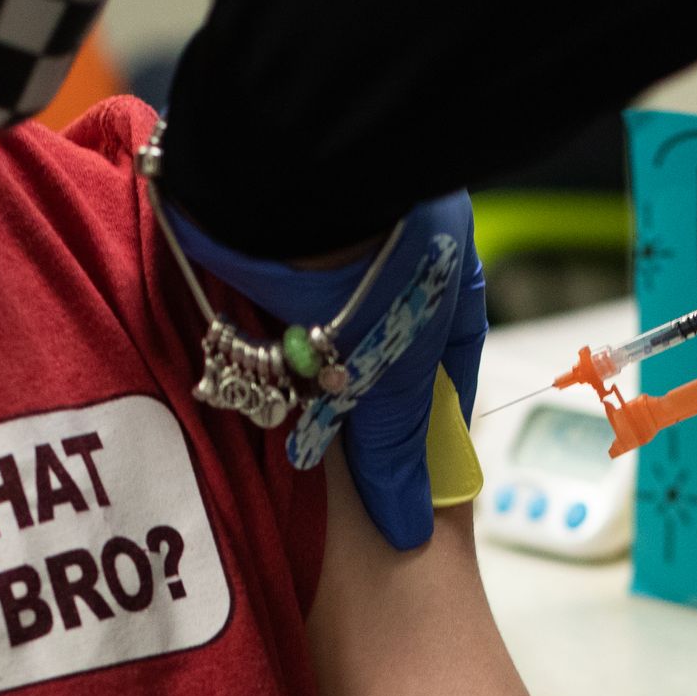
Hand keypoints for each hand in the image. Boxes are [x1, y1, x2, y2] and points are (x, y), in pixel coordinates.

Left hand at [166, 192, 487, 549]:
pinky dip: (259, 331)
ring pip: (317, 318)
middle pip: (379, 339)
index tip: (412, 460)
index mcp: (451, 264)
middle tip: (332, 447)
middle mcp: (394, 245)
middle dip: (356, 391)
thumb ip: (396, 446)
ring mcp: (330, 232)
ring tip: (280, 415)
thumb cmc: (376, 262)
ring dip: (298, 363)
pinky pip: (267, 293)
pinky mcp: (269, 227)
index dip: (432, 411)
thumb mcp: (395, 371)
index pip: (452, 352)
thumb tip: (410, 527)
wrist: (288, 168)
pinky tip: (244, 366)